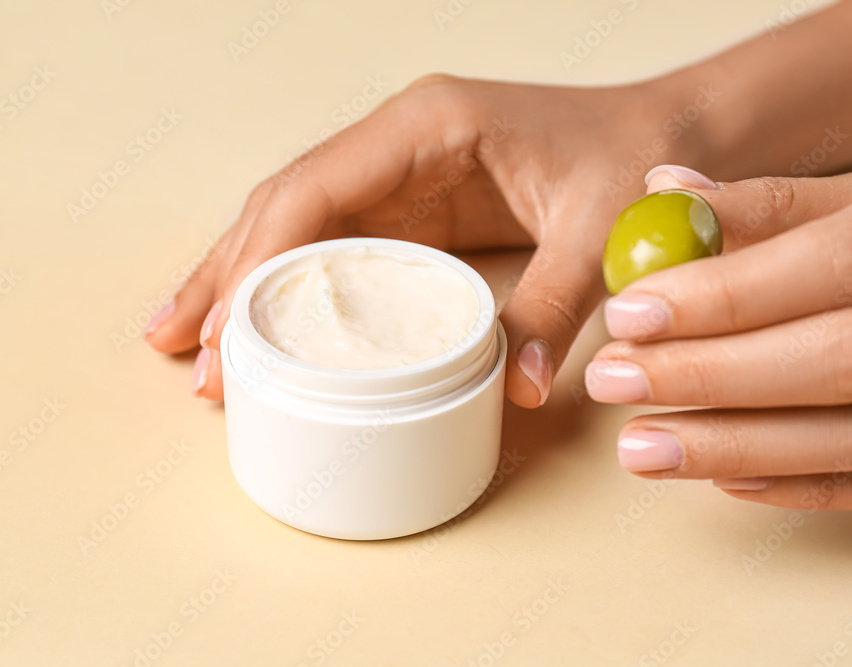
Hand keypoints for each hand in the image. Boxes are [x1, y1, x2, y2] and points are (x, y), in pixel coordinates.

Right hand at [145, 74, 689, 405]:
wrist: (667, 133)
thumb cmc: (632, 155)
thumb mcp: (600, 227)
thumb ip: (556, 303)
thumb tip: (512, 388)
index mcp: (427, 125)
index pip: (317, 188)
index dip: (262, 257)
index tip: (227, 327)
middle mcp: (397, 145)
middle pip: (284, 207)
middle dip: (230, 277)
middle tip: (185, 350)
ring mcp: (400, 176)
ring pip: (295, 226)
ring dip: (240, 283)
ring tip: (185, 341)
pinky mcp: (413, 210)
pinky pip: (334, 246)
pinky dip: (289, 288)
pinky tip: (257, 325)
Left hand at [587, 165, 851, 509]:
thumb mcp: (850, 204)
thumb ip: (763, 206)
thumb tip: (663, 191)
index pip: (832, 261)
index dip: (725, 293)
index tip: (626, 313)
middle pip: (842, 356)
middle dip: (711, 373)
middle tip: (610, 378)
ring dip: (733, 445)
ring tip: (637, 448)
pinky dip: (794, 484)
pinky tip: (719, 477)